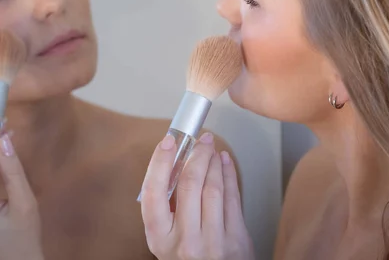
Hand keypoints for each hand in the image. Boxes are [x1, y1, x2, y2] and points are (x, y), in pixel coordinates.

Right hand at [140, 132, 253, 259]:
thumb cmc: (189, 258)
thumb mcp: (167, 238)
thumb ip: (167, 207)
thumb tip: (174, 165)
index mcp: (159, 238)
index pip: (153, 192)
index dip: (160, 162)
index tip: (167, 141)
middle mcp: (184, 241)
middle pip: (189, 184)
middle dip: (196, 155)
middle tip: (201, 140)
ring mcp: (212, 242)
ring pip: (213, 188)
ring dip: (214, 162)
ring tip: (212, 150)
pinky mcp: (235, 240)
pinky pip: (232, 198)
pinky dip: (229, 175)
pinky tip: (225, 163)